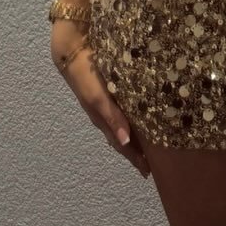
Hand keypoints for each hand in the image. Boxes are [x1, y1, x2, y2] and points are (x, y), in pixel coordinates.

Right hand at [52, 29, 150, 178]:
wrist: (72, 52)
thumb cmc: (85, 77)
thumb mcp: (98, 98)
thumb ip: (112, 117)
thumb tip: (126, 142)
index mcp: (102, 119)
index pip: (121, 144)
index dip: (133, 158)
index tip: (147, 173)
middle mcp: (104, 113)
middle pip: (123, 137)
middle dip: (137, 150)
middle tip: (154, 161)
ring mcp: (106, 101)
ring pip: (124, 123)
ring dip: (137, 134)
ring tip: (152, 141)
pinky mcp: (109, 89)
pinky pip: (124, 109)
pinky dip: (134, 117)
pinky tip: (143, 113)